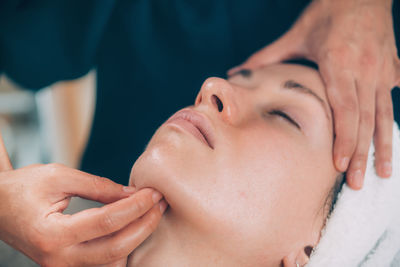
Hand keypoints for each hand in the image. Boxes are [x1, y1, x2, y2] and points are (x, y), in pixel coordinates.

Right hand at [0, 162, 166, 266]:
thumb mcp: (58, 176)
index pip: (106, 222)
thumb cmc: (23, 188)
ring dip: (137, 238)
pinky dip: (123, 247)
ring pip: (113, 262)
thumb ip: (98, 186)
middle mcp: (57, 259)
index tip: (153, 192)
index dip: (135, 206)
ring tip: (150, 213)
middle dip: (144, 225)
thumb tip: (131, 193)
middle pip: (116, 249)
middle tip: (159, 203)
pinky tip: (133, 227)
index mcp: (52, 234)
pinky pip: (104, 263)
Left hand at [228, 0, 399, 188]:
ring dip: (384, 147)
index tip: (341, 165)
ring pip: (384, 115)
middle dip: (362, 154)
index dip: (345, 139)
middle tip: (357, 183)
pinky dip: (391, 123)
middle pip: (365, 120)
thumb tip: (236, 72)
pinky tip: (391, 143)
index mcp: (339, 65)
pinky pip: (392, 100)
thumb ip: (267, 57)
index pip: (345, 109)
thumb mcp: (296, 35)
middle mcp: (365, 71)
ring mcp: (382, 71)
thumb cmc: (327, 13)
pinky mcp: (392, 69)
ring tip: (382, 173)